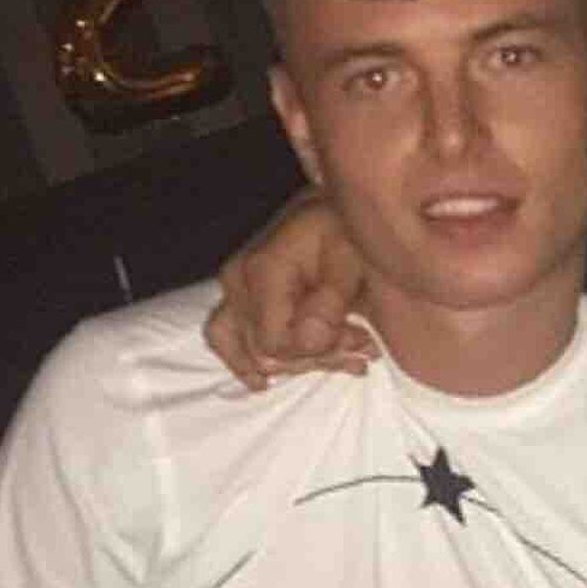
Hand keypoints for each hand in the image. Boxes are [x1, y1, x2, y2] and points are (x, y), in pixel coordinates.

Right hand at [204, 188, 378, 388]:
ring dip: (295, 363)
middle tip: (362, 346)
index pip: (276, 344)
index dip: (317, 353)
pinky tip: (262, 382)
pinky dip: (244, 361)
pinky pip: (224, 337)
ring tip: (342, 358)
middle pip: (265, 353)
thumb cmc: (342, 228)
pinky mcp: (234, 295)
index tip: (357, 339)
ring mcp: (232, 289)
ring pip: (244, 351)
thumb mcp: (350, 259)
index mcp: (263, 271)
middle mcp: (238, 282)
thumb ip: (331, 303)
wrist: (326, 205)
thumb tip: (307, 342)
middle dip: (318, 358)